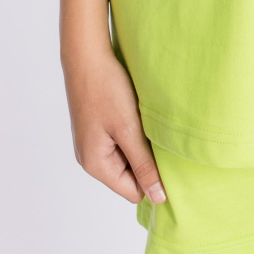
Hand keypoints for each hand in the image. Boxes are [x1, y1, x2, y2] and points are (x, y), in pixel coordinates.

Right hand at [62, 47, 166, 205]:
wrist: (86, 55)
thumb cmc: (106, 90)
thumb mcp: (129, 130)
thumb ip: (144, 165)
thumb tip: (158, 198)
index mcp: (96, 165)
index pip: (133, 192)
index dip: (153, 180)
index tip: (167, 158)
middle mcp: (90, 159)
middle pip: (129, 176)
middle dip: (146, 160)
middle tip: (157, 135)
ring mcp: (91, 143)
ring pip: (125, 158)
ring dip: (139, 145)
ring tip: (144, 123)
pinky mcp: (95, 129)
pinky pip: (119, 143)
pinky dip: (130, 133)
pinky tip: (135, 115)